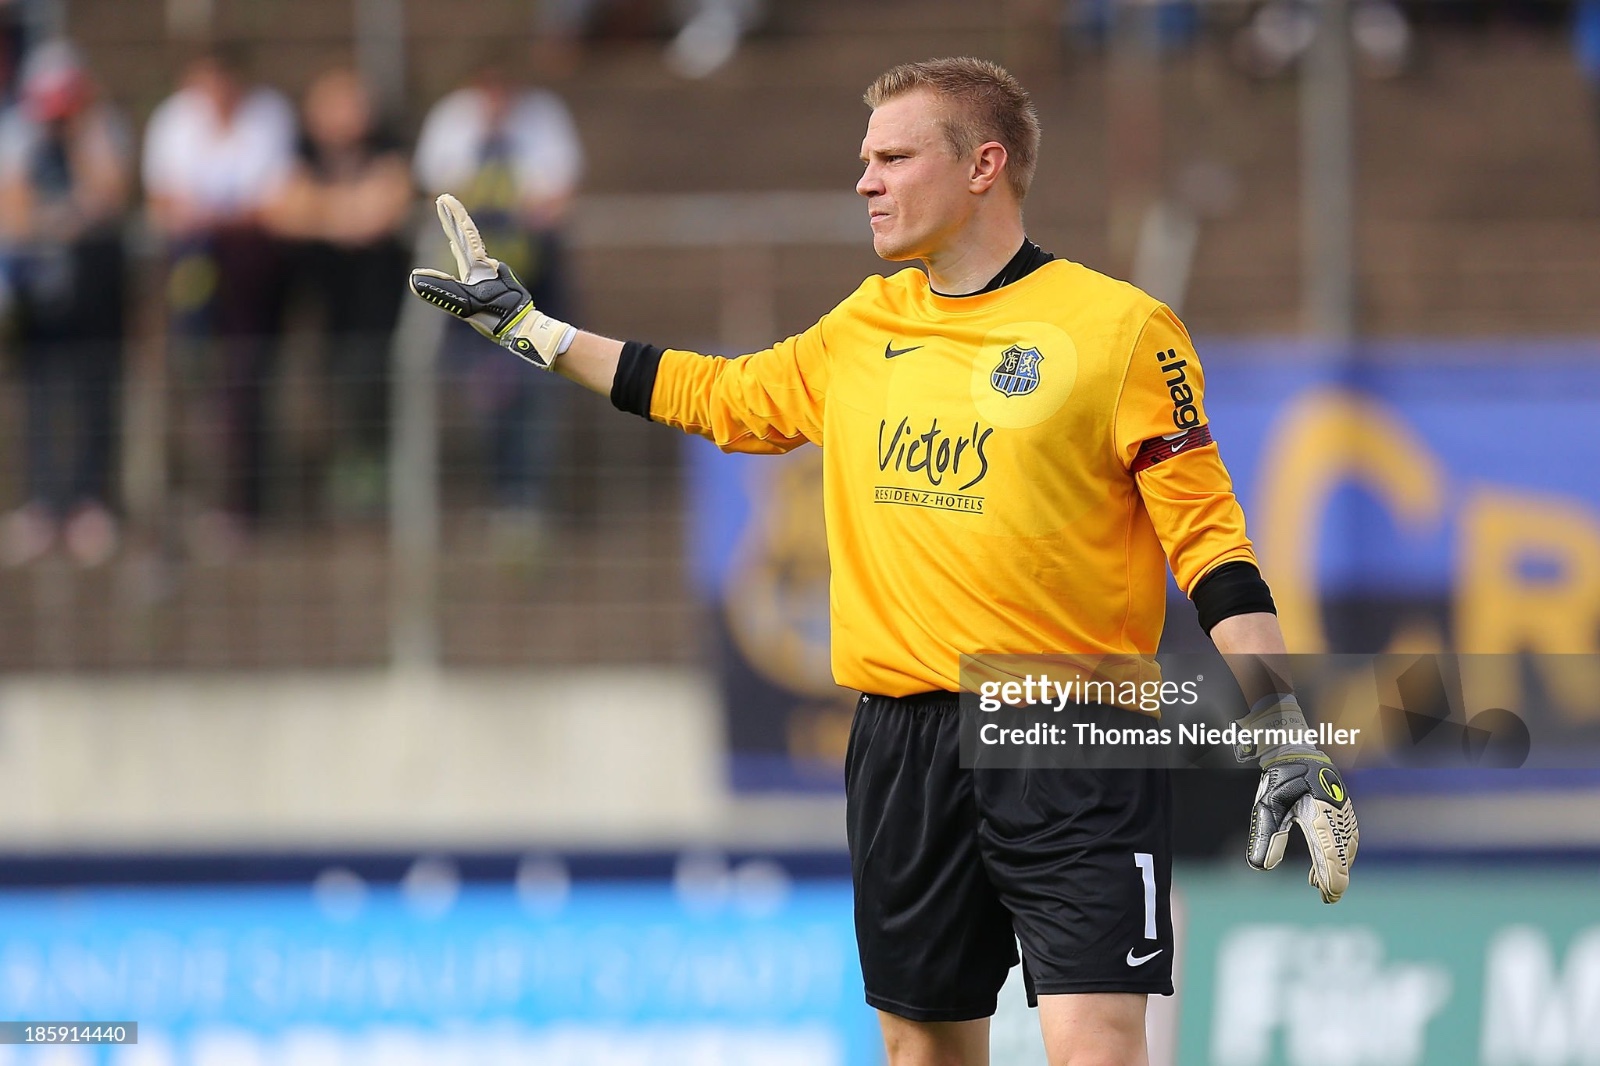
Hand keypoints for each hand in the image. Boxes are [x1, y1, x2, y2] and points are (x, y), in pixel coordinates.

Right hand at [408, 194, 573, 368]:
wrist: (523, 329)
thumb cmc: (498, 318)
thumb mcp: (467, 306)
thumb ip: (441, 292)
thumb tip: (414, 278)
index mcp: (480, 267)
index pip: (465, 236)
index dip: (454, 216)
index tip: (445, 198)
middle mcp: (486, 267)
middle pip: (466, 238)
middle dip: (453, 219)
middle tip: (443, 200)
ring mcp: (489, 274)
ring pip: (470, 249)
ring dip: (458, 233)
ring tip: (448, 220)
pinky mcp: (489, 284)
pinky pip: (471, 263)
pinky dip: (462, 252)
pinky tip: (456, 250)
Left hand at [1236, 695, 1358, 902]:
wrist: (1296, 751)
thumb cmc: (1280, 778)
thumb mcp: (1267, 805)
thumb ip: (1267, 835)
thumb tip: (1261, 866)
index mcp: (1319, 812)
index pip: (1329, 851)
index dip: (1332, 875)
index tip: (1330, 893)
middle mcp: (1336, 813)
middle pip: (1342, 852)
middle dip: (1336, 876)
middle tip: (1327, 898)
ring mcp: (1343, 811)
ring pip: (1345, 847)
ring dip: (1336, 866)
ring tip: (1318, 884)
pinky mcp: (1342, 811)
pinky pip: (1345, 837)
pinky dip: (1338, 854)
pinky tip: (1322, 866)